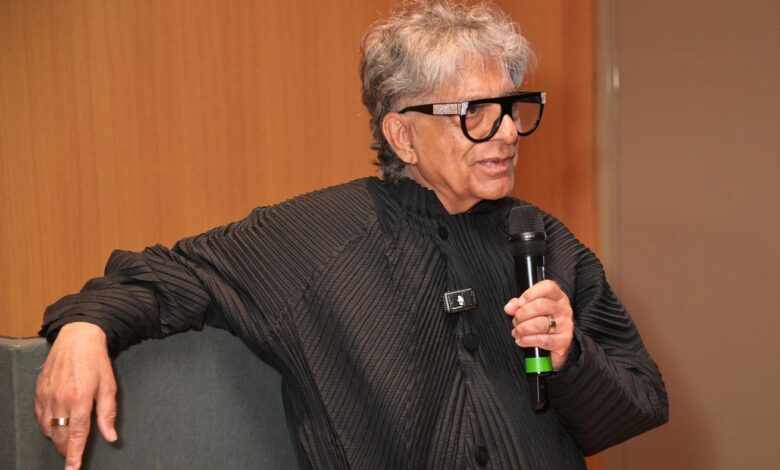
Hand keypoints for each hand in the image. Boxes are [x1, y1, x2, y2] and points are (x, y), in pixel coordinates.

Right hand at [35, 322, 117, 469]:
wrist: (77, 338)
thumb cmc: (96, 362)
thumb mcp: (109, 386)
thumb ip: (108, 414)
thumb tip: (111, 437)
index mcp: (80, 399)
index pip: (76, 435)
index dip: (74, 455)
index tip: (73, 469)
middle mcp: (60, 400)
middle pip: (59, 436)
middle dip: (65, 449)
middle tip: (73, 455)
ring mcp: (47, 396)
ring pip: (48, 428)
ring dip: (56, 438)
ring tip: (66, 440)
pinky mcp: (39, 392)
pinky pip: (40, 417)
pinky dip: (47, 426)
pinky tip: (56, 425)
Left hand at [504, 280, 573, 369]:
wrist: (554, 343)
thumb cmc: (541, 321)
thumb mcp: (530, 308)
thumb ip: (519, 305)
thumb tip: (509, 308)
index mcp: (557, 296)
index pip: (548, 287)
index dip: (530, 294)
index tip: (519, 303)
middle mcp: (564, 308)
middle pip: (540, 305)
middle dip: (522, 314)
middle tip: (515, 321)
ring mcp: (566, 324)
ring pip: (540, 324)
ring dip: (523, 328)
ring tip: (516, 332)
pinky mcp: (564, 340)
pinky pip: (543, 340)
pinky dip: (528, 341)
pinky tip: (521, 341)